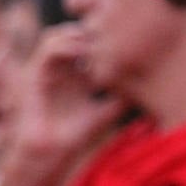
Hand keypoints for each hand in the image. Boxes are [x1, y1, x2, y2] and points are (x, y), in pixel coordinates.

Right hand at [12, 24, 128, 168]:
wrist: (50, 153)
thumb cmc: (76, 135)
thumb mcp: (107, 112)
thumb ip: (124, 99)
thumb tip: (150, 90)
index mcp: (78, 75)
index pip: (90, 44)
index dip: (105, 40)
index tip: (122, 46)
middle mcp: (62, 68)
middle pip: (75, 33)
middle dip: (92, 32)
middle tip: (110, 39)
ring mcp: (47, 69)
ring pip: (60, 34)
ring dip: (79, 34)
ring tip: (96, 46)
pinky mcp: (35, 72)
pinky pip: (48, 47)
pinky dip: (65, 44)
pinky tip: (82, 53)